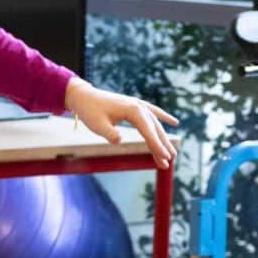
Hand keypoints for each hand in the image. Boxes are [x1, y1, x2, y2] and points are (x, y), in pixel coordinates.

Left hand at [63, 78, 179, 167]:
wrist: (83, 96)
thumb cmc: (89, 111)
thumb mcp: (97, 125)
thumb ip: (109, 133)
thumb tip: (119, 141)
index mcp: (132, 110)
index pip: (148, 130)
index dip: (156, 145)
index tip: (164, 157)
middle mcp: (138, 106)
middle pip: (154, 128)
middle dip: (162, 145)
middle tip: (169, 161)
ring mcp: (137, 105)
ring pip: (154, 123)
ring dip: (162, 138)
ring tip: (171, 154)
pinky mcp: (134, 106)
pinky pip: (153, 112)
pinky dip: (163, 117)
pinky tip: (174, 122)